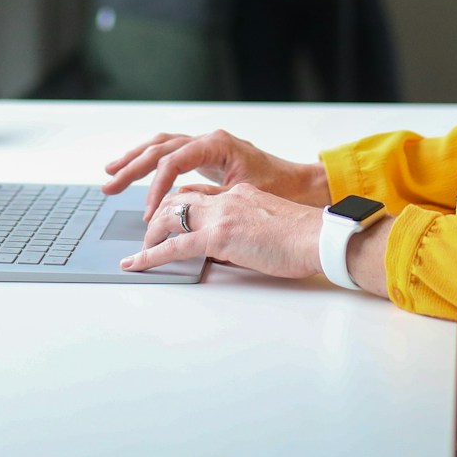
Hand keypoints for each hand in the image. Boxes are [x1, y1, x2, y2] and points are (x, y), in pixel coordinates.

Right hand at [100, 129, 328, 215]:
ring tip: (111, 173)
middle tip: (109, 186)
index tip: (148, 213)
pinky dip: (151, 161)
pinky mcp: (206, 155)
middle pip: (159, 148)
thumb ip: (212, 202)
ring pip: (161, 145)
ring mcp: (207, 144)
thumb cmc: (281, 190)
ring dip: (135, 159)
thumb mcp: (245, 196)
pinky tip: (136, 170)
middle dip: (131, 167)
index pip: (173, 162)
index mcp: (217, 144)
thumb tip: (184, 217)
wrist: (303, 185)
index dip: (156, 188)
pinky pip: (171, 152)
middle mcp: (209, 139)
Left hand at [121, 182, 323, 277]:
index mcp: (241, 193)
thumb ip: (248, 228)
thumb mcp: (272, 225)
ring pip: (171, 216)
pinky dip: (150, 255)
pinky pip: (174, 245)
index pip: (202, 193)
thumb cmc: (307, 238)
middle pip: (180, 199)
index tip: (171, 214)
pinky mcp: (218, 237)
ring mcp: (221, 216)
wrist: (320, 238)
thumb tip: (233, 248)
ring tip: (138, 251)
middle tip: (147, 232)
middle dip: (158, 215)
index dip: (181, 204)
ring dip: (150, 234)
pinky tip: (136, 264)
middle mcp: (227, 198)